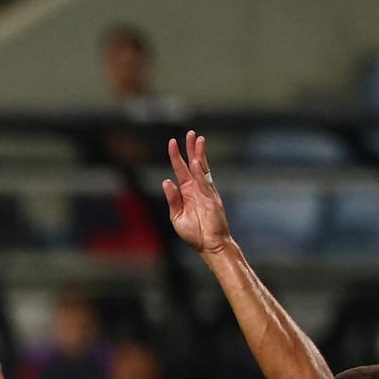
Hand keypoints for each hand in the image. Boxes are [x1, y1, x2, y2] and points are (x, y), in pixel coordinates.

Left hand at [161, 131, 232, 254]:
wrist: (209, 245)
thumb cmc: (194, 233)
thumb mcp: (177, 216)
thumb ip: (173, 199)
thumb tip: (166, 181)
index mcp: (186, 192)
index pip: (181, 170)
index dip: (176, 156)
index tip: (172, 142)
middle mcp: (196, 189)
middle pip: (194, 164)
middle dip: (191, 149)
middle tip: (191, 133)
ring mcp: (206, 192)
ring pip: (202, 169)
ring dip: (199, 155)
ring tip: (198, 139)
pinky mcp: (212, 199)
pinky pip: (204, 183)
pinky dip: (200, 173)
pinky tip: (197, 162)